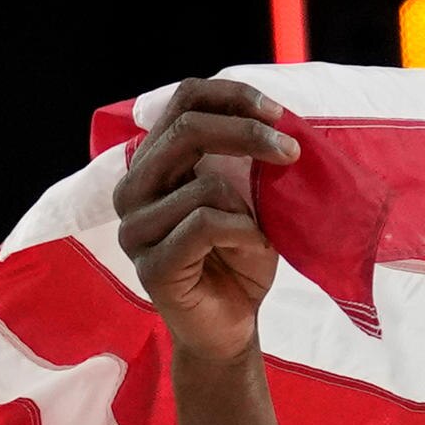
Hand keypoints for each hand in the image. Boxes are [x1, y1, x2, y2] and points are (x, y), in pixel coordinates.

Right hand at [115, 79, 295, 367]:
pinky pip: (206, 225)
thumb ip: (244, 158)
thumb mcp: (248, 196)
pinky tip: (253, 249)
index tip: (277, 113)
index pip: (183, 100)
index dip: (232, 96)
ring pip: (202, 183)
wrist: (231, 327)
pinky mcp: (151, 266)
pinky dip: (243, 234)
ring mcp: (135, 229)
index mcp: (153, 162)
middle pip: (186, 129)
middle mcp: (133, 189)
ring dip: (249, 207)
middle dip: (247, 134)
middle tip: (290, 153)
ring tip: (260, 233)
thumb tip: (275, 118)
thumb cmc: (239, 258)